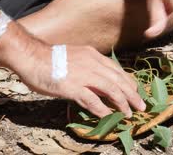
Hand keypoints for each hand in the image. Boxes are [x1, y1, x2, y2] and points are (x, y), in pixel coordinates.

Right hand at [14, 44, 145, 117]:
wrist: (31, 56)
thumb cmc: (49, 58)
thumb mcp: (74, 57)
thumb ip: (87, 66)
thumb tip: (96, 80)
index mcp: (93, 55)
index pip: (117, 70)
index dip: (128, 82)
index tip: (135, 92)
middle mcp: (92, 63)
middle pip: (119, 80)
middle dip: (132, 95)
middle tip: (141, 106)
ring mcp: (84, 75)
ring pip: (111, 90)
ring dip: (122, 103)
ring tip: (129, 114)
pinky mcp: (73, 87)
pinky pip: (93, 100)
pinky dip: (103, 109)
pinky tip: (108, 116)